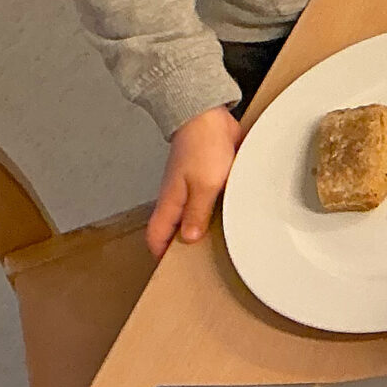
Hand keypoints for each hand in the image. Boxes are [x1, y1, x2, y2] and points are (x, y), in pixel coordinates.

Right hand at [149, 104, 240, 256]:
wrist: (208, 116)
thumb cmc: (203, 146)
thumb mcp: (204, 185)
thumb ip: (197, 212)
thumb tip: (190, 239)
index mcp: (170, 202)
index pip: (156, 236)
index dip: (162, 254)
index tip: (174, 270)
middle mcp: (178, 197)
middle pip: (174, 229)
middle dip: (184, 245)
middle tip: (202, 261)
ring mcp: (191, 187)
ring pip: (192, 215)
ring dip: (202, 227)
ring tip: (219, 244)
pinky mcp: (207, 177)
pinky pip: (208, 200)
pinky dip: (214, 210)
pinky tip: (230, 215)